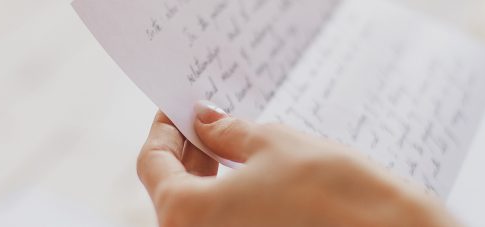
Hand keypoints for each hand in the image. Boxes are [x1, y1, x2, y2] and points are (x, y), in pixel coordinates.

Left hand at [137, 102, 459, 226]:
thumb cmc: (331, 191)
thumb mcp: (271, 145)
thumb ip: (226, 134)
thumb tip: (205, 123)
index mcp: (186, 214)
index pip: (153, 165)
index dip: (165, 131)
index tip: (179, 113)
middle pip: (172, 193)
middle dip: (186, 156)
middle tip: (207, 126)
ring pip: (197, 214)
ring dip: (206, 181)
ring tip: (230, 151)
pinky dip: (226, 205)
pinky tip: (248, 183)